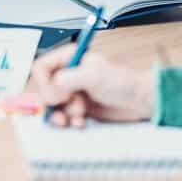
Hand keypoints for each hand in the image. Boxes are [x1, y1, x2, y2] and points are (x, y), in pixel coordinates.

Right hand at [31, 47, 154, 125]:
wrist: (140, 101)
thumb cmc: (122, 82)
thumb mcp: (92, 76)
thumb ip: (66, 80)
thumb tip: (49, 93)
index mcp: (70, 58)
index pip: (42, 68)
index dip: (43, 83)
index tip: (53, 94)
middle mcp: (69, 75)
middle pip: (45, 89)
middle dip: (54, 102)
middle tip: (66, 106)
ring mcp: (74, 92)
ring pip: (53, 105)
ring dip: (62, 114)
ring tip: (76, 116)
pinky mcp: (79, 107)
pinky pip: (64, 116)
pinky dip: (70, 121)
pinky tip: (80, 122)